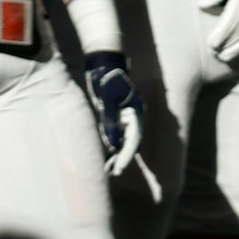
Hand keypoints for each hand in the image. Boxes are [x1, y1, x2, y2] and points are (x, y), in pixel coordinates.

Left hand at [80, 49, 143, 177]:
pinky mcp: (114, 117)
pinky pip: (114, 135)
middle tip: (114, 173)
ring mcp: (123, 118)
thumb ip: (111, 122)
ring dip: (117, 155)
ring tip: (108, 171)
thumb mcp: (108, 100)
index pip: (134, 139)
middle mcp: (132, 118)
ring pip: (122, 141)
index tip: (120, 168)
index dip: (126, 155)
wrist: (102, 64)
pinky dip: (111, 147)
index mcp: (135, 113)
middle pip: (130, 143)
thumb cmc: (106, 80)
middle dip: (122, 158)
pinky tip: (106, 159)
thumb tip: (113, 144)